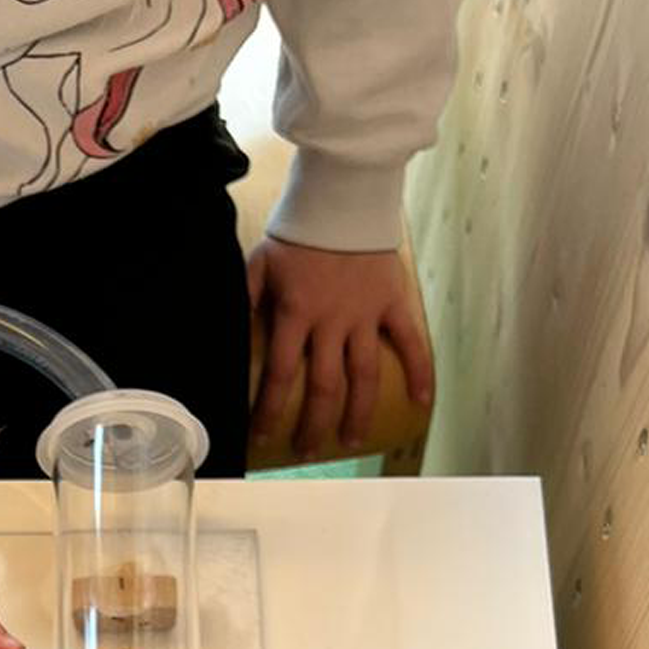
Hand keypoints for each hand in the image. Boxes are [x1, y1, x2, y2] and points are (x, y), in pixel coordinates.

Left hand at [247, 240, 432, 455]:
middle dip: (313, 424)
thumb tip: (227, 340)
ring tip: (351, 442)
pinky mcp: (392, 303)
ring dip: (357, 413)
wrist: (343, 197)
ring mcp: (365, 315)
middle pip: (324, 386)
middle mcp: (332, 321)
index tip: (262, 438)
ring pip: (364, 376)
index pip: (282, 375)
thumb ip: (245, 301)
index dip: (271, 410)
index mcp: (296, 313)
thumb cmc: (297, 233)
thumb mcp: (259, 263)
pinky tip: (421, 404)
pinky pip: (409, 343)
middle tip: (307, 451)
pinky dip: (419, 373)